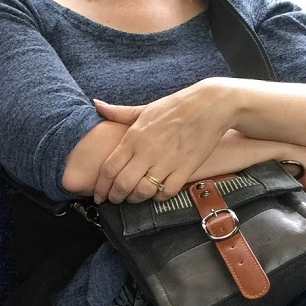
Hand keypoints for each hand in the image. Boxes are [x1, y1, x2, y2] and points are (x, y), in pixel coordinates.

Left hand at [93, 80, 232, 203]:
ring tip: (133, 198)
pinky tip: (156, 193)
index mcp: (133, 137)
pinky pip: (167, 192)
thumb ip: (118, 112)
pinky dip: (159, 197)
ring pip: (143, 191)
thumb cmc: (174, 107)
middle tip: (114, 200)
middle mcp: (147, 152)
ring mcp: (166, 162)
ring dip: (135, 199)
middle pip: (123, 184)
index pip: (109, 168)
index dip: (101, 186)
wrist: (209, 106)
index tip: (98, 194)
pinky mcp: (185, 169)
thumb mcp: (144, 109)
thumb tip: (96, 104)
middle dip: (115, 197)